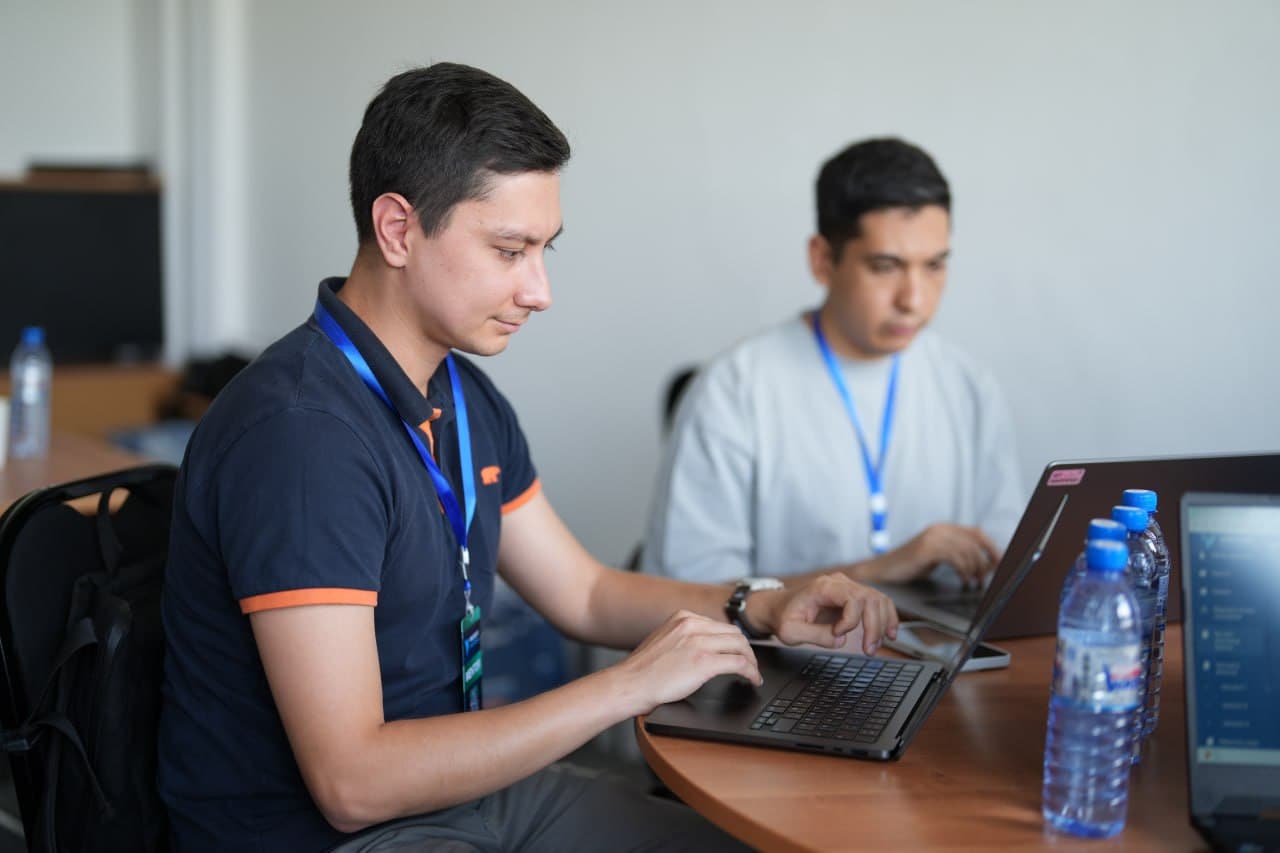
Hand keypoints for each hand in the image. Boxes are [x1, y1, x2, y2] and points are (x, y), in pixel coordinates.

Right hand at [611, 610, 761, 715]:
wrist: (630, 684)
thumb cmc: (642, 670)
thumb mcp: (663, 640)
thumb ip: (683, 636)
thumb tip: (705, 645)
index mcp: (683, 617)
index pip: (720, 625)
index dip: (734, 641)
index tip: (739, 652)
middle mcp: (693, 624)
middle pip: (735, 634)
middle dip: (746, 650)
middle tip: (751, 665)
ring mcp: (699, 642)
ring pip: (741, 646)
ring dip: (752, 661)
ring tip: (754, 674)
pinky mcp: (705, 662)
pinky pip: (739, 664)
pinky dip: (751, 672)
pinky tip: (752, 680)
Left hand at [752, 574, 898, 655]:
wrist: (779, 608)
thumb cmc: (783, 617)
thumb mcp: (790, 632)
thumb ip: (815, 636)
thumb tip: (840, 640)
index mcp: (822, 588)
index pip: (851, 598)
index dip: (851, 620)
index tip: (838, 634)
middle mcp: (838, 583)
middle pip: (870, 599)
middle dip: (874, 627)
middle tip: (868, 650)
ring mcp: (847, 587)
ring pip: (878, 600)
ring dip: (882, 624)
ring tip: (875, 645)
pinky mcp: (852, 596)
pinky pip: (877, 602)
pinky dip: (886, 617)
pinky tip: (889, 633)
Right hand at [871, 523, 1000, 585]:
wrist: (882, 572)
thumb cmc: (910, 568)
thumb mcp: (936, 557)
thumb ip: (957, 555)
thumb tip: (985, 565)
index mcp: (943, 529)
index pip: (977, 533)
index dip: (991, 547)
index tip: (1000, 563)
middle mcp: (939, 529)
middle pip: (975, 540)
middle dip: (985, 561)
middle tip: (985, 578)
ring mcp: (932, 537)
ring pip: (967, 550)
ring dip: (975, 569)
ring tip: (973, 582)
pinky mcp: (926, 549)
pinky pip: (955, 557)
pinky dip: (964, 570)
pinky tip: (963, 580)